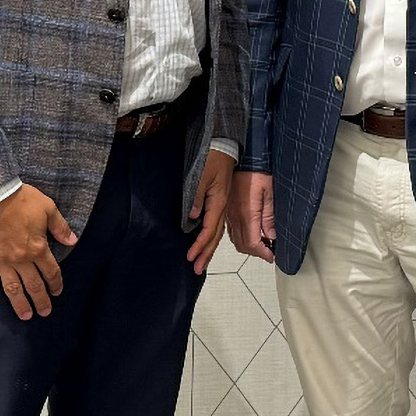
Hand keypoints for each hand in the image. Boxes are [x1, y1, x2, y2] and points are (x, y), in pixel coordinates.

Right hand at [0, 184, 76, 317]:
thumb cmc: (20, 199)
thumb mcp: (47, 208)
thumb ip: (60, 227)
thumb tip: (73, 241)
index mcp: (37, 248)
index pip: (51, 272)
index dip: (56, 283)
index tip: (57, 291)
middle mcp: (20, 260)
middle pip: (33, 285)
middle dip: (41, 300)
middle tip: (45, 312)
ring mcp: (1, 262)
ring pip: (12, 289)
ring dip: (19, 305)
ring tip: (26, 316)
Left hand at [187, 150, 236, 272]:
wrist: (224, 145)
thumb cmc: (214, 157)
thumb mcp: (202, 174)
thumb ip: (197, 196)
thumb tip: (192, 217)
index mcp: (218, 202)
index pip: (208, 229)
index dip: (199, 244)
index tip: (191, 257)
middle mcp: (221, 206)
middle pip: (215, 235)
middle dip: (206, 254)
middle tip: (197, 269)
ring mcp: (222, 204)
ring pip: (216, 231)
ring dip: (209, 248)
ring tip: (202, 262)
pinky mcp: (219, 200)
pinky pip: (216, 223)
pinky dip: (211, 236)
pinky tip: (206, 241)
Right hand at [227, 170, 276, 261]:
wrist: (244, 160)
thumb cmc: (257, 172)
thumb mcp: (270, 193)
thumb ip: (270, 217)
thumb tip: (272, 236)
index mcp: (247, 213)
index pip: (253, 243)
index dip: (263, 253)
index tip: (272, 256)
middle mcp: (235, 216)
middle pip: (244, 245)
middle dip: (257, 253)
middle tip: (270, 252)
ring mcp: (230, 214)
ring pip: (236, 240)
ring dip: (249, 247)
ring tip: (263, 245)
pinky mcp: (228, 211)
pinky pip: (232, 232)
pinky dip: (242, 238)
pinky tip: (252, 234)